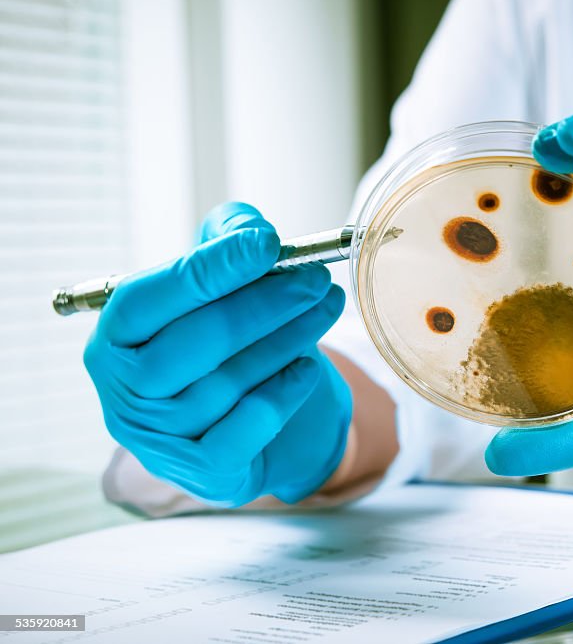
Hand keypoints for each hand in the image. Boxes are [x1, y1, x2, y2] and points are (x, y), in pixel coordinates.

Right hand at [85, 203, 351, 506]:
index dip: (211, 268)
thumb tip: (253, 230)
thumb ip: (227, 244)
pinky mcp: (204, 472)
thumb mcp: (218, 288)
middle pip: (196, 340)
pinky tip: (308, 368)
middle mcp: (125, 390)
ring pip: (229, 381)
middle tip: (316, 278)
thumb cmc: (222, 345)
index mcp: (114, 336)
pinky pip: (249, 427)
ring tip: (326, 306)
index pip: (151, 296)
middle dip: (266, 303)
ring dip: (289, 338)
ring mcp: (160, 438)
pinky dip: (284, 393)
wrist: (246, 427)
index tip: (268, 243)